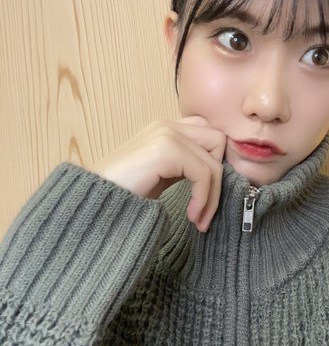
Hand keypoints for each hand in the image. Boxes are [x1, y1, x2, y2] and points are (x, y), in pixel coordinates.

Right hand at [88, 117, 225, 230]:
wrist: (91, 202)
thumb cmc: (122, 195)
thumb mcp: (160, 177)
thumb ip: (184, 167)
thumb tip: (216, 175)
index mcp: (165, 128)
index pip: (209, 132)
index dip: (216, 162)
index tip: (208, 197)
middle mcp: (167, 125)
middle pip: (218, 142)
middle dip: (219, 178)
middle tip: (206, 210)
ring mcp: (166, 134)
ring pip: (214, 161)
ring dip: (212, 196)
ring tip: (198, 219)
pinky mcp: (166, 149)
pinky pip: (204, 173)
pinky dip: (203, 199)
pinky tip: (191, 217)